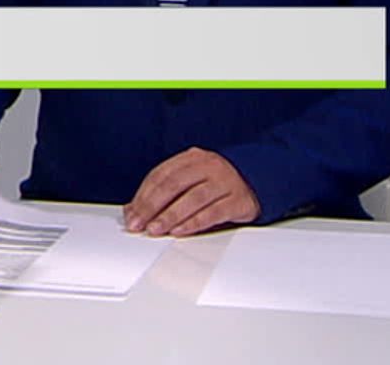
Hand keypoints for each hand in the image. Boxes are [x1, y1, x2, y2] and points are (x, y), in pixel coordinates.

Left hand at [123, 148, 259, 235]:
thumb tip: (134, 210)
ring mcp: (224, 182)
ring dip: (170, 216)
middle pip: (174, 184)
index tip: (131, 214)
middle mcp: (208, 166)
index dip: (143, 195)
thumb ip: (165, 192)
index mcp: (192, 158)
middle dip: (152, 206)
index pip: (161, 174)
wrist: (258, 181)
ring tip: (155, 229)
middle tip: (139, 224)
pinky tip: (180, 231)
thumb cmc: (217, 183)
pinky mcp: (238, 200)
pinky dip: (194, 223)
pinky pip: (213, 212)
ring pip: (193, 199)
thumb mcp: (191, 180)